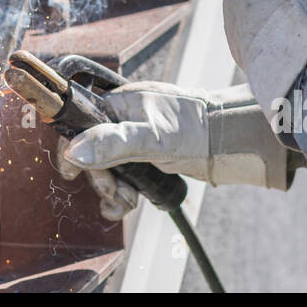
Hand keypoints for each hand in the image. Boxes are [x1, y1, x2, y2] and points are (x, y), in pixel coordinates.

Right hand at [56, 81, 299, 219]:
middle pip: (92, 151)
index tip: (73, 174)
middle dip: (102, 177)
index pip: (81, 125)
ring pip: (108, 168)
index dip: (75, 150)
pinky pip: (124, 176)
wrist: (232, 142)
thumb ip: (112, 143)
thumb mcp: (152, 138)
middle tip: (118, 191)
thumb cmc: (197, 130)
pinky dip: (124, 193)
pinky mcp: (147, 157)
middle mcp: (125, 119)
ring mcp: (136, 138)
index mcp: (120, 104)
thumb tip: (73, 150)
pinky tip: (131, 202)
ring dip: (113, 190)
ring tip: (128, 201)